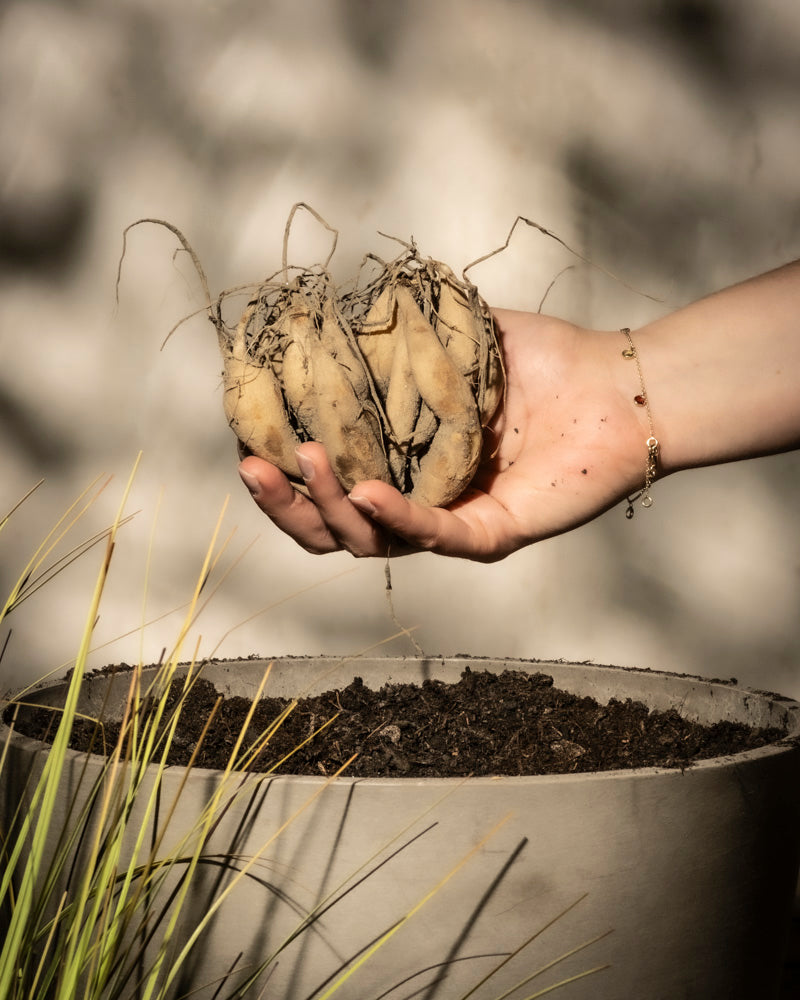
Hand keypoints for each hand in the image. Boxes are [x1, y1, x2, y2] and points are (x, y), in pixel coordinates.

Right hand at [238, 310, 647, 561]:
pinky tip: (366, 491)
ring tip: (306, 461)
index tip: (249, 439)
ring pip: (371, 542)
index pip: (329, 483)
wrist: (618, 383)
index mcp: (404, 464)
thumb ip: (398, 333)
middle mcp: (420, 501)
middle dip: (287, 504)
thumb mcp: (455, 338)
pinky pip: (434, 536)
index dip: (285, 472)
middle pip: (334, 528)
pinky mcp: (491, 535)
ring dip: (330, 507)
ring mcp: (453, 523)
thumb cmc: (545, 362)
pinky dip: (396, 517)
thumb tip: (335, 310)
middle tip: (253, 467)